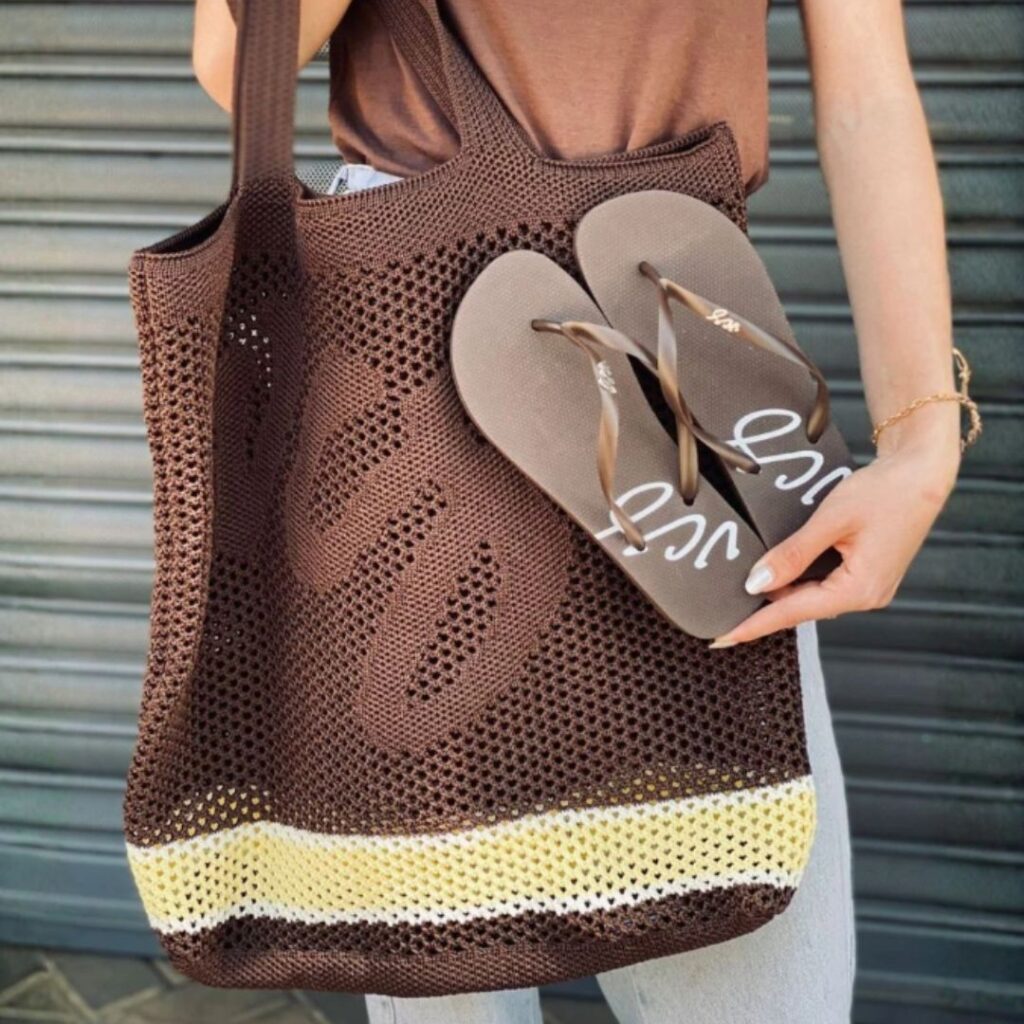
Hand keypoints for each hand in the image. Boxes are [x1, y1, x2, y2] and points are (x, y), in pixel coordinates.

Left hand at [709, 438, 959, 647]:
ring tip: (748, 584)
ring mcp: (870, 587)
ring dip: (783, 590)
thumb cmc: (883, 492)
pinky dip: (801, 578)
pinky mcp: (869, 574)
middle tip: (726, 610)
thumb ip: (792, 554)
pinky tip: (781, 568)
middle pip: (802, 607)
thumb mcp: (830, 520)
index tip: (722, 638)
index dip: (754, 625)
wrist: (921, 473)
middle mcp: (867, 596)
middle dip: (766, 607)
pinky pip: (826, 584)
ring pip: (813, 596)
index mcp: (859, 590)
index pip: (793, 613)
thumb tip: (757, 583)